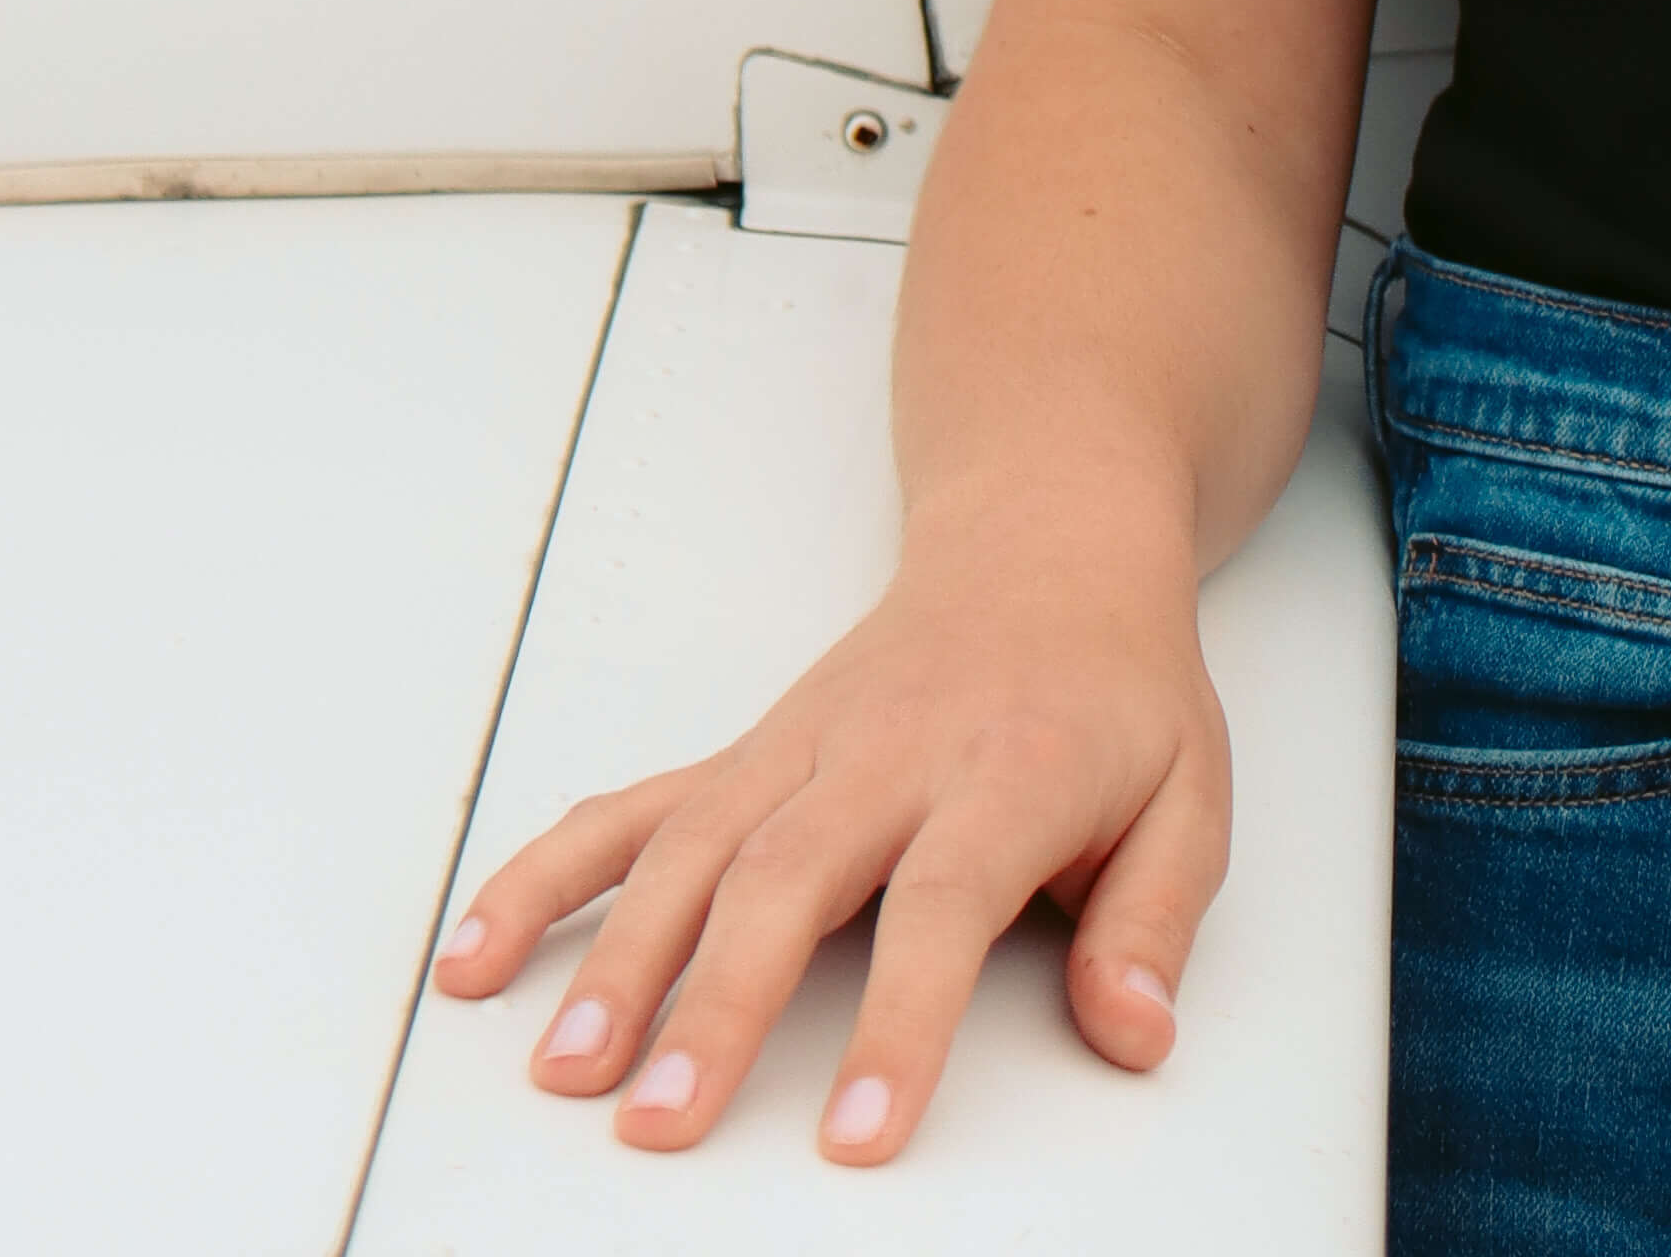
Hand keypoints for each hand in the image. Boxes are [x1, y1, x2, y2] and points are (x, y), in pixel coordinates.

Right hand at [431, 491, 1229, 1165]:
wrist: (1047, 535)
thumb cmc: (1115, 685)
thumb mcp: (1190, 789)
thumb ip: (1157, 919)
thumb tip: (1135, 1034)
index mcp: (1008, 767)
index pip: (944, 901)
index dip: (900, 1020)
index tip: (858, 1134)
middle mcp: (886, 751)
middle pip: (787, 877)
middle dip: (714, 1006)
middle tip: (657, 1124)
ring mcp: (799, 746)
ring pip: (693, 845)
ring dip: (618, 954)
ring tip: (561, 1070)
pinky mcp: (746, 751)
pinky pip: (632, 807)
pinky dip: (548, 874)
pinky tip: (480, 951)